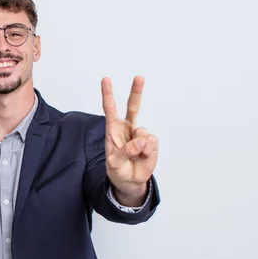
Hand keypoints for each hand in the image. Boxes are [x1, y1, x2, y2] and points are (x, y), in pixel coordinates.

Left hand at [101, 76, 157, 203]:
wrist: (130, 181)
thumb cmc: (117, 169)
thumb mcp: (114, 162)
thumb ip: (125, 151)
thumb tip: (140, 141)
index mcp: (113, 129)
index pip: (110, 109)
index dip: (108, 94)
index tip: (106, 79)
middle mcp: (127, 128)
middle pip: (133, 107)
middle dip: (136, 91)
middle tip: (139, 77)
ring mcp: (140, 135)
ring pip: (142, 132)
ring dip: (139, 147)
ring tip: (134, 157)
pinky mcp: (151, 143)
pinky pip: (151, 144)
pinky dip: (147, 153)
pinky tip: (142, 158)